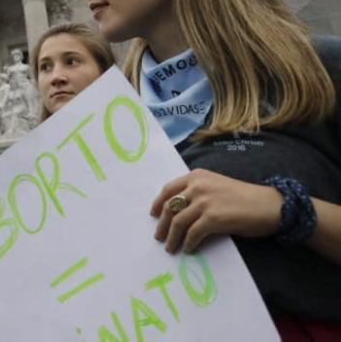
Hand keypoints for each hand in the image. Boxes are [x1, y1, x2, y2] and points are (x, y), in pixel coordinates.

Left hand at [150, 168, 281, 252]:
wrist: (272, 206)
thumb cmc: (247, 198)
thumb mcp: (217, 187)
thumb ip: (198, 193)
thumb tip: (180, 212)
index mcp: (197, 176)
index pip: (168, 189)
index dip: (158, 203)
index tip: (153, 214)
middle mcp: (197, 186)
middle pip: (169, 207)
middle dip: (161, 224)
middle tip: (159, 236)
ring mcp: (204, 201)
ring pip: (177, 222)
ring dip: (171, 237)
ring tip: (170, 248)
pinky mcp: (213, 218)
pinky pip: (192, 233)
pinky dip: (188, 243)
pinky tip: (188, 249)